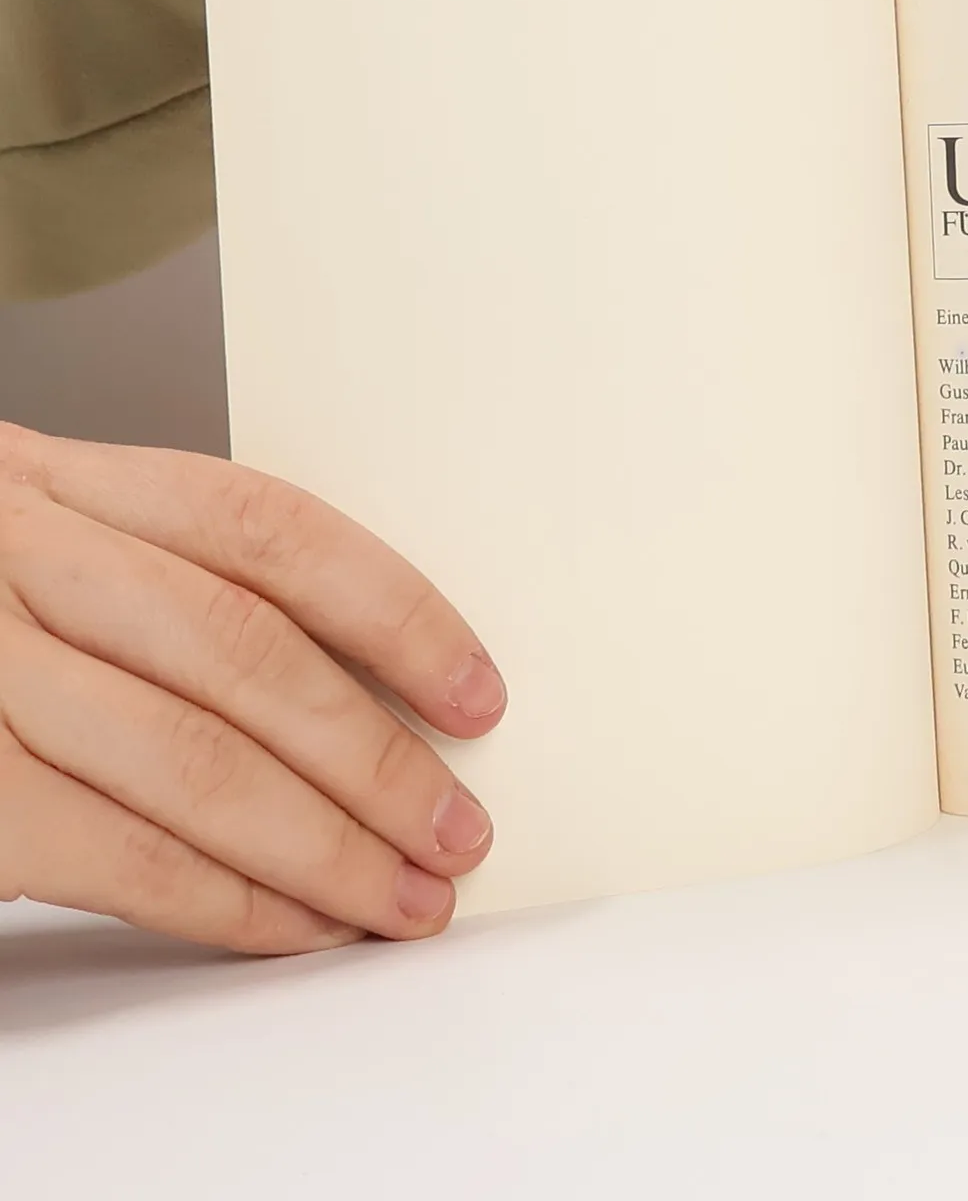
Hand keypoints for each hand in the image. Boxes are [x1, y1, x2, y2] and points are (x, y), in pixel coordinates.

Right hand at [0, 423, 505, 953]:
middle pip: (244, 656)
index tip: (476, 692)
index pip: (271, 530)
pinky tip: (292, 928)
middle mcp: (16, 560)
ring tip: (403, 899)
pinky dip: (220, 902)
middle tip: (457, 830)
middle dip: (373, 759)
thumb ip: (173, 581)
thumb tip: (369, 681)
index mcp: (66, 483)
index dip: (394, 613)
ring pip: (188, 764)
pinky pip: (109, 855)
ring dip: (321, 850)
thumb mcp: (45, 538)